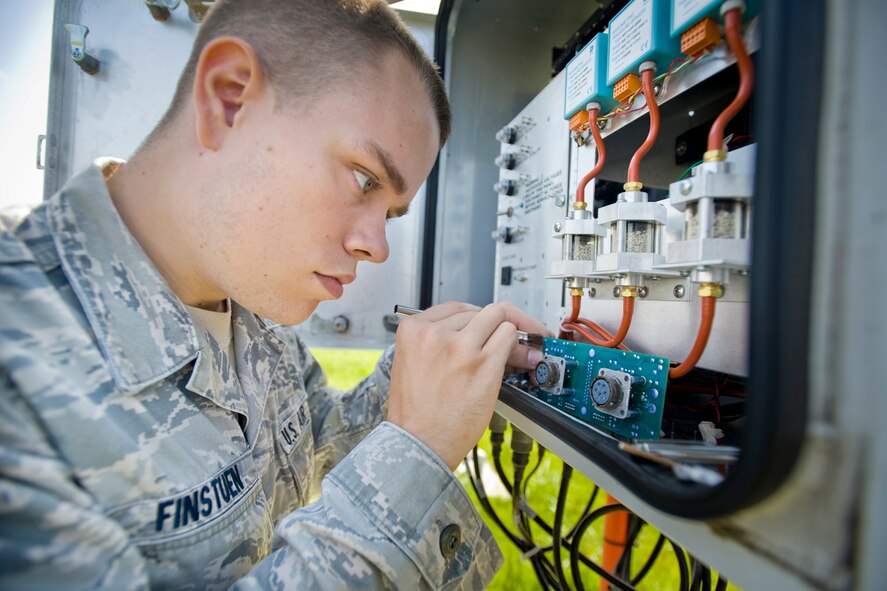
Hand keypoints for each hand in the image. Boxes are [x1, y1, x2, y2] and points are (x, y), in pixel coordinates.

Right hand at [387, 301, 549, 469]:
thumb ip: (441, 342)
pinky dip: (518, 346)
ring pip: (498, 318)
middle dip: (494, 327)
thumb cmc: (417, 412)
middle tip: (506, 342)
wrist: (419, 443)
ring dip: (507, 334)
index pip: (455, 308)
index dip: (476, 319)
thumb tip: (481, 331)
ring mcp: (460, 345)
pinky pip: (509, 336)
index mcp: (413, 329)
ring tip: (514, 352)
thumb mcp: (416, 364)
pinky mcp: (483, 362)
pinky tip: (519, 359)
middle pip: (479, 311)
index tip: (487, 327)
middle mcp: (434, 332)